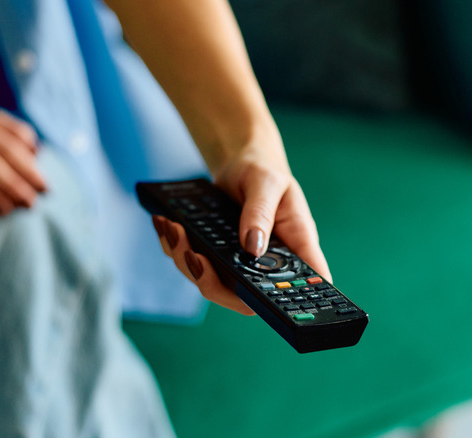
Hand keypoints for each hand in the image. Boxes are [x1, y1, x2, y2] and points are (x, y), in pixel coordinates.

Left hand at [152, 140, 331, 314]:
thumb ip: (261, 214)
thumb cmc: (264, 170)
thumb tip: (253, 248)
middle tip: (194, 256)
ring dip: (187, 262)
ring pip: (214, 285)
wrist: (241, 161)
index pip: (304, 287)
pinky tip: (166, 226)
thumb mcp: (267, 183)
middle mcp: (269, 264)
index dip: (287, 304)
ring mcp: (242, 264)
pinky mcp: (219, 258)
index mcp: (296, 247)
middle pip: (247, 298)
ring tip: (173, 230)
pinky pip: (196, 266)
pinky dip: (176, 248)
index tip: (257, 296)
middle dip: (213, 284)